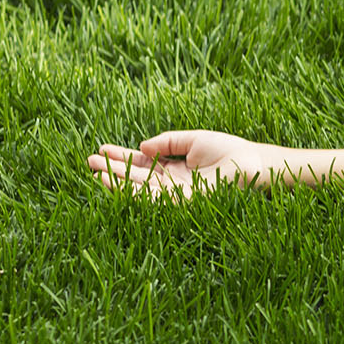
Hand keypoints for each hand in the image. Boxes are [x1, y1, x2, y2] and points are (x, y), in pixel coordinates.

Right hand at [85, 130, 275, 199]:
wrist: (253, 164)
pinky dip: (130, 191)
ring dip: (116, 182)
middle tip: (89, 160)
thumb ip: (167, 142)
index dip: (122, 158)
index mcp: (175, 169)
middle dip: (113, 169)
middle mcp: (172, 184)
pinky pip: (150, 198)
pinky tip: (114, 182)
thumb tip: (142, 147)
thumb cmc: (230, 151)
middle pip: (136, 178)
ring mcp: (175, 194)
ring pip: (139, 190)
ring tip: (95, 172)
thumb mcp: (193, 140)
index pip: (143, 165)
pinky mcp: (180, 202)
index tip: (102, 150)